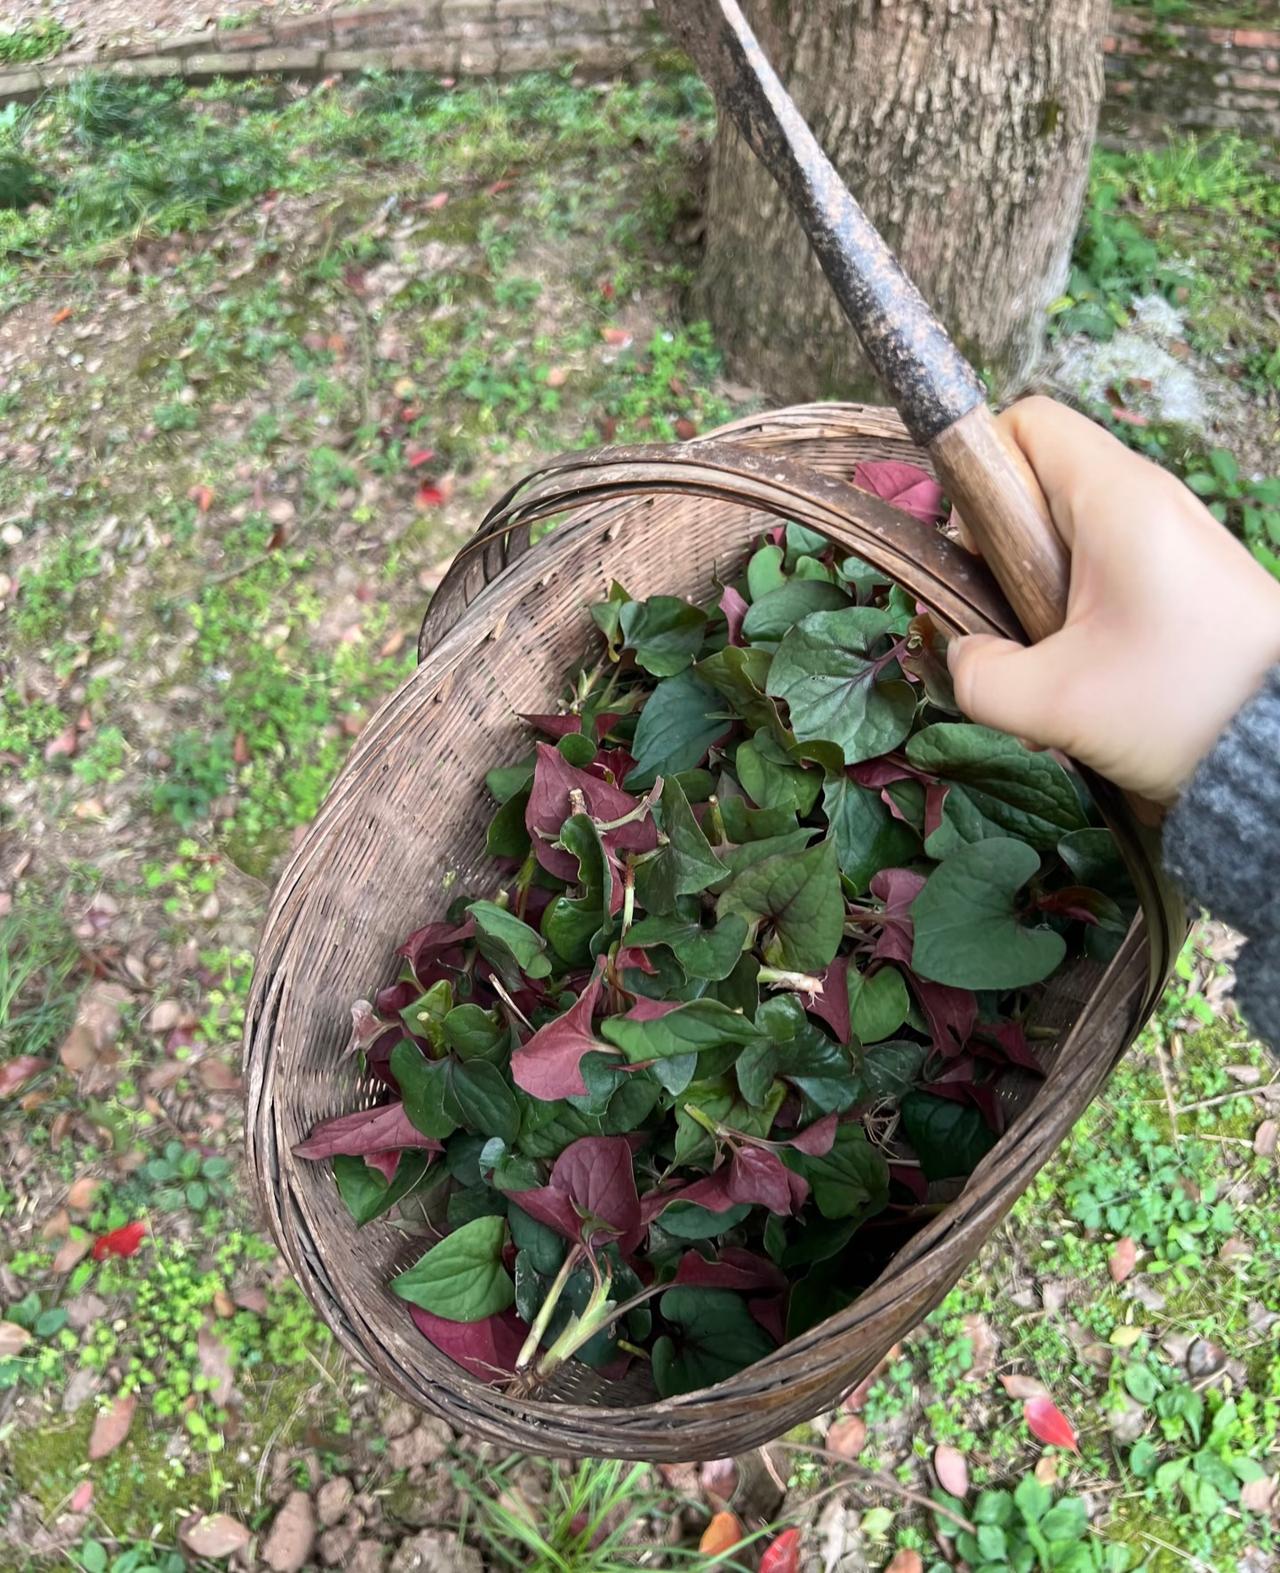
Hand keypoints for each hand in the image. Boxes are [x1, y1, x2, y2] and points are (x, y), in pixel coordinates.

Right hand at [947, 396, 1279, 803]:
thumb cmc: (1184, 706)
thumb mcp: (1056, 703)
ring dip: (1036, 595)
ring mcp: (1168, 538)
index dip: (981, 473)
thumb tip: (961, 654)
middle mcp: (1148, 501)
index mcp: (1118, 500)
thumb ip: (980, 677)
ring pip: (1068, 536)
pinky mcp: (1181, 577)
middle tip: (1003, 618)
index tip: (972, 550)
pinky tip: (1079, 678)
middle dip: (1001, 551)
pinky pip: (1104, 571)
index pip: (1028, 423)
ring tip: (1043, 664)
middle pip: (1041, 484)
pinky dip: (1075, 614)